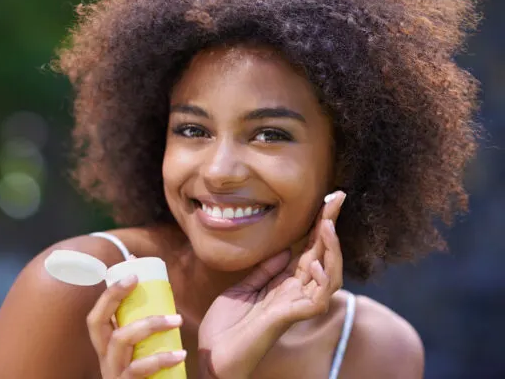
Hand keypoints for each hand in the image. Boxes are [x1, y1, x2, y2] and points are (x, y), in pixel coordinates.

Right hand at [87, 275, 186, 377]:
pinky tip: (180, 354)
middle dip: (113, 295)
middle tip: (136, 279)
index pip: (98, 315)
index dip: (111, 291)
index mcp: (107, 348)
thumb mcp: (145, 356)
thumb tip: (168, 302)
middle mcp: (104, 359)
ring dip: (149, 324)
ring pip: (120, 340)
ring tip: (177, 320)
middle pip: (95, 322)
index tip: (131, 269)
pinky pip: (138, 370)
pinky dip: (160, 359)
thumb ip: (150, 336)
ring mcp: (112, 374)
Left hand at [198, 191, 346, 378]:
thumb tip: (283, 251)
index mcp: (285, 283)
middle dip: (331, 225)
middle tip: (337, 197)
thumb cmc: (227, 325)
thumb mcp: (243, 288)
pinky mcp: (292, 318)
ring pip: (330, 275)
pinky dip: (322, 281)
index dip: (319, 225)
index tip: (327, 200)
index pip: (309, 249)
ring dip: (331, 249)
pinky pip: (318, 300)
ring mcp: (297, 305)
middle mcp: (296, 292)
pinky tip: (318, 265)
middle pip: (323, 255)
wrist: (214, 354)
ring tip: (328, 225)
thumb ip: (265, 271)